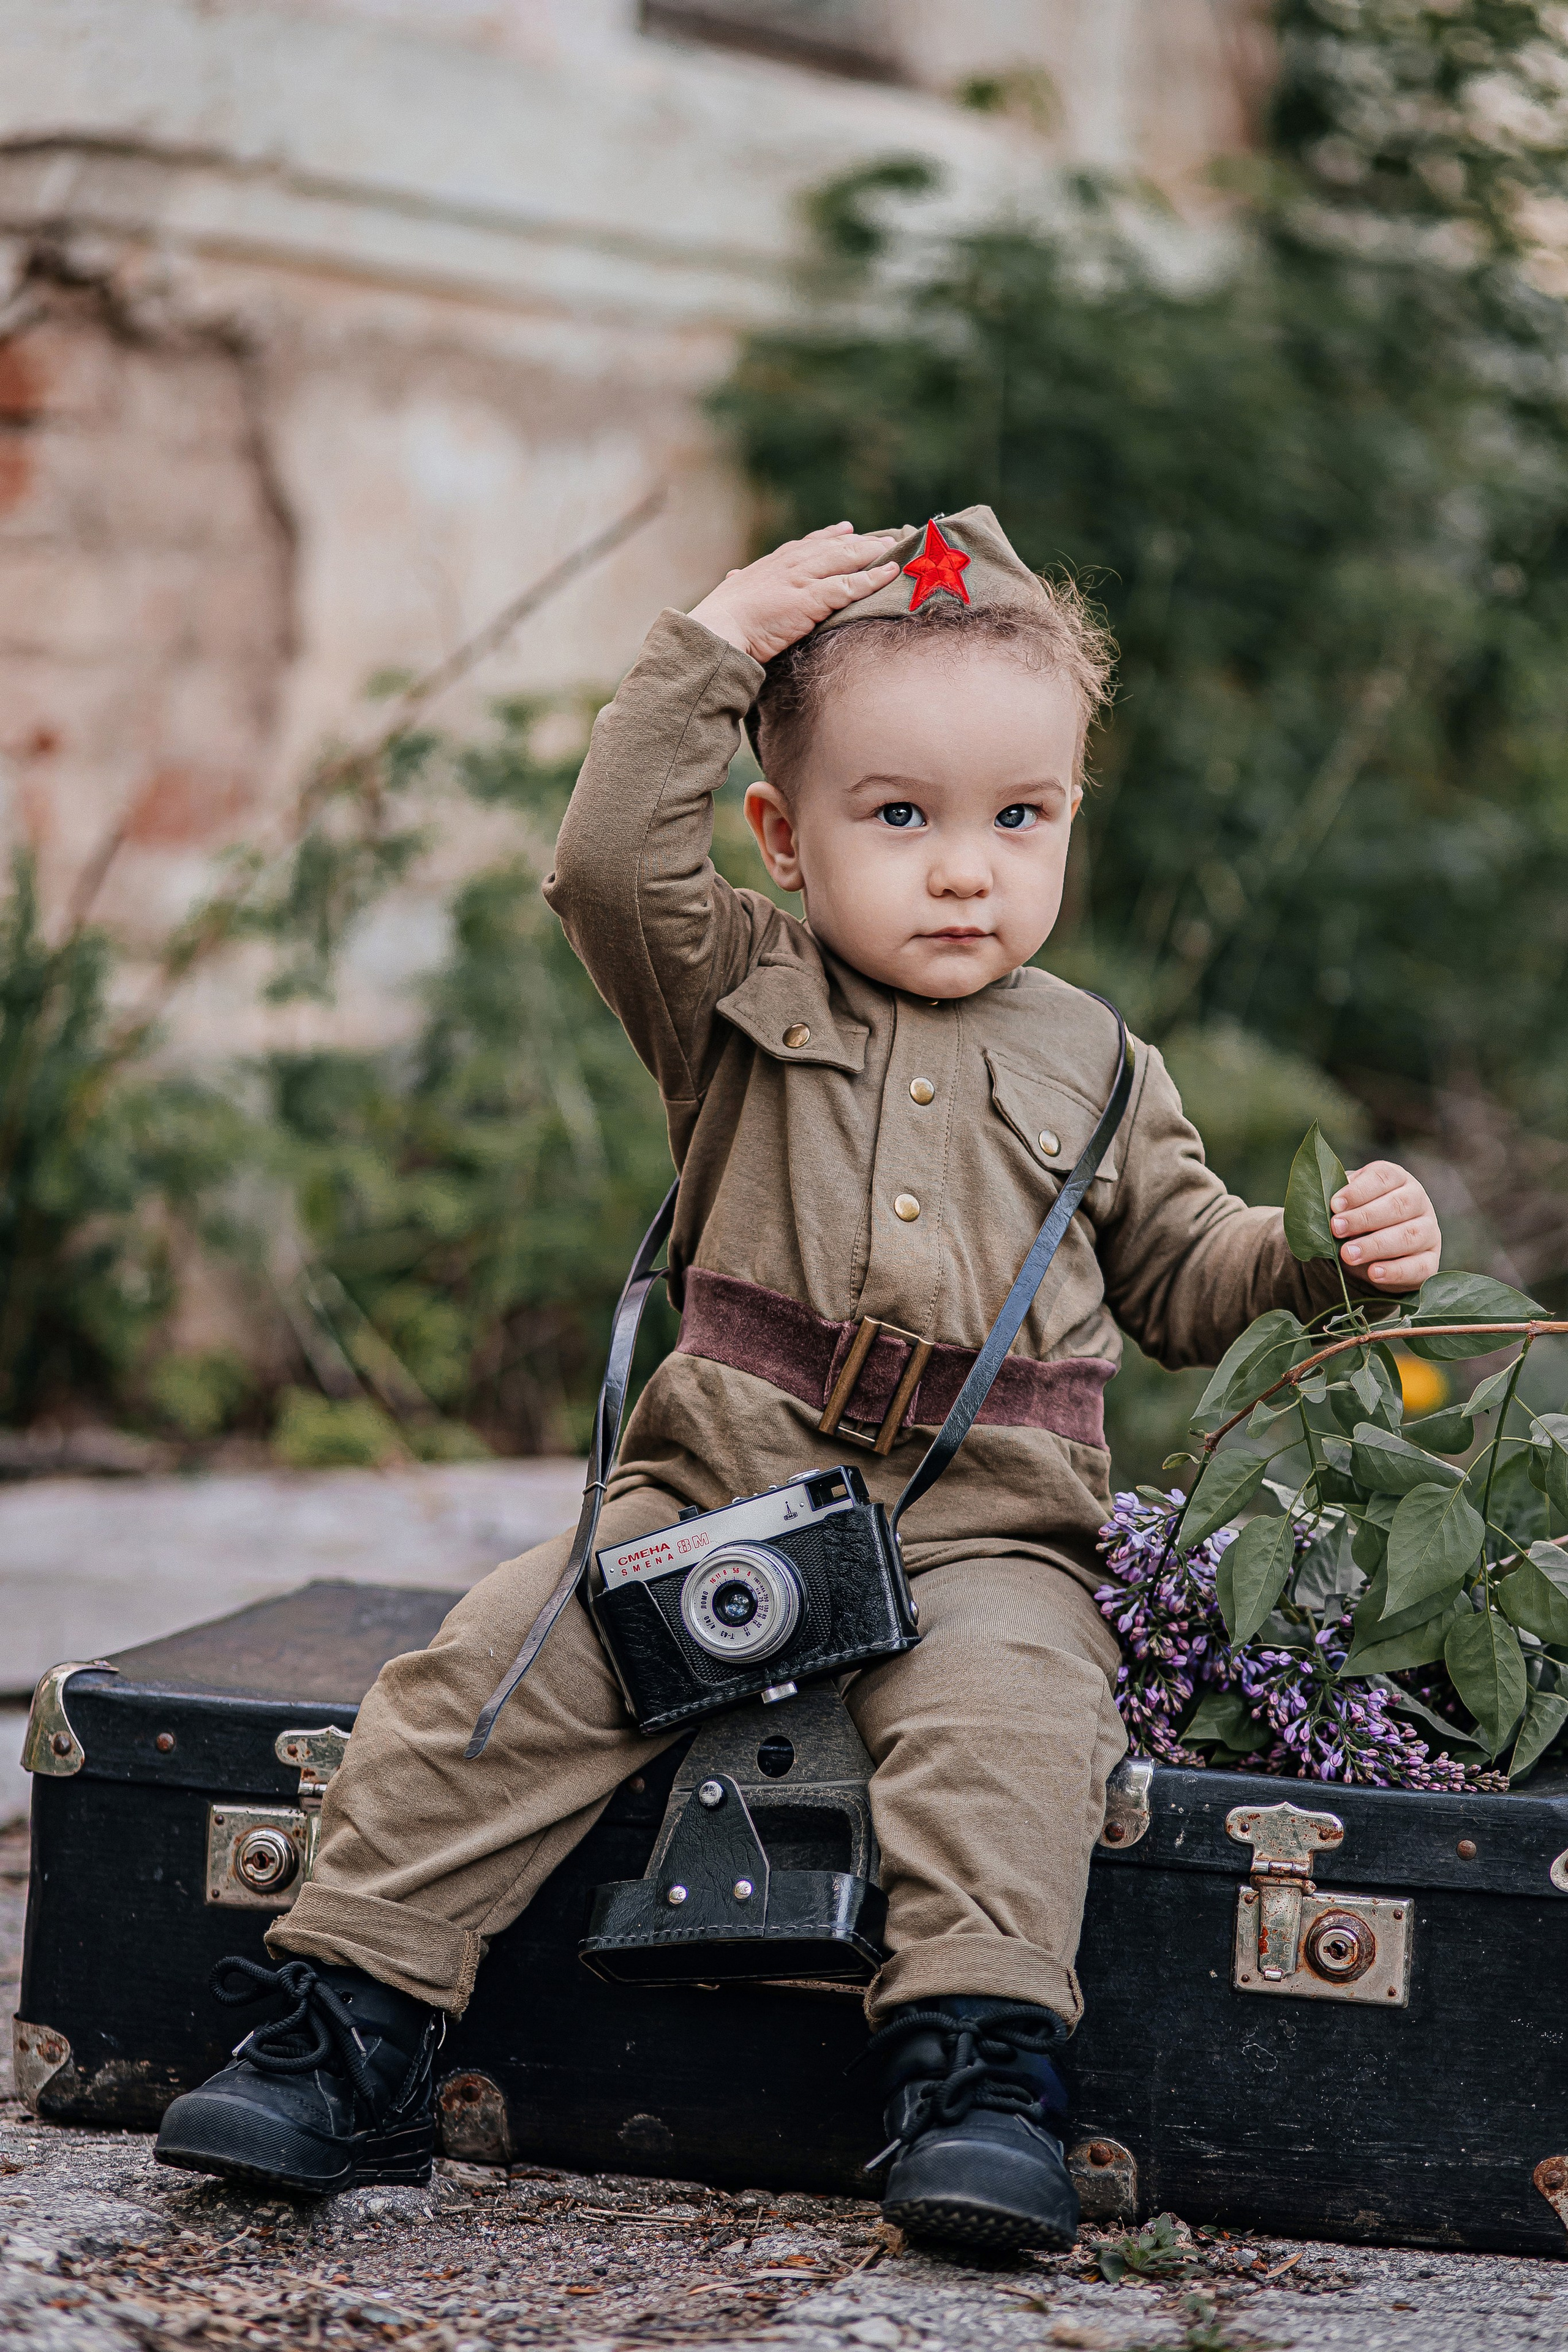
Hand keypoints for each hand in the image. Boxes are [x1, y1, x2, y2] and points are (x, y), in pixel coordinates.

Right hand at [688, 521, 902, 663]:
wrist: (719, 630)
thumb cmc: (722, 619)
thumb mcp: (732, 593)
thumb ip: (739, 582)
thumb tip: (733, 575)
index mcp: (771, 564)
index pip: (806, 544)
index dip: (829, 536)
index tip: (846, 530)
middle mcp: (790, 564)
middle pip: (832, 547)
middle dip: (860, 543)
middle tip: (883, 540)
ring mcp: (801, 579)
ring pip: (845, 559)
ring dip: (872, 554)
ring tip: (893, 551)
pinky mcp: (811, 598)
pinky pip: (849, 585)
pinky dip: (873, 578)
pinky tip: (890, 572)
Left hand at [1330, 1161, 1440, 1290]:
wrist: (1376, 1253)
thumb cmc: (1358, 1220)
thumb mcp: (1347, 1205)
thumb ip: (1339, 1202)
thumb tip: (1322, 1205)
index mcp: (1398, 1179)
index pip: (1383, 1177)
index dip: (1358, 1191)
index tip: (1334, 1205)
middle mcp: (1418, 1201)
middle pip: (1397, 1205)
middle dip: (1364, 1217)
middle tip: (1337, 1229)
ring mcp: (1429, 1231)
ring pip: (1408, 1236)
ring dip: (1375, 1245)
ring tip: (1348, 1254)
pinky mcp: (1430, 1261)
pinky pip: (1418, 1267)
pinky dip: (1395, 1271)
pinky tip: (1374, 1273)